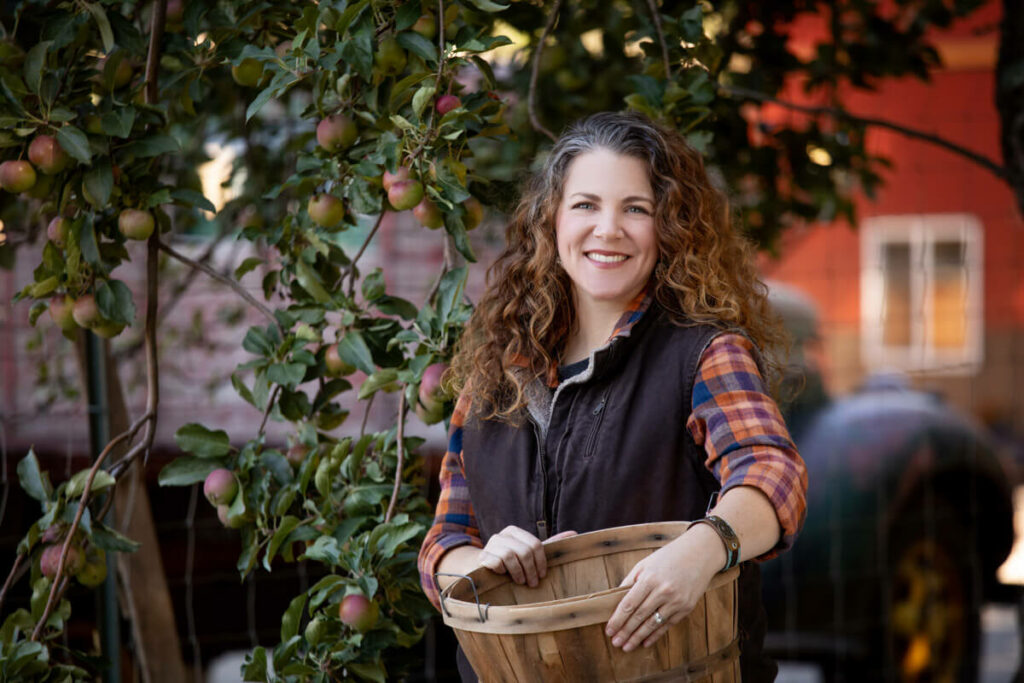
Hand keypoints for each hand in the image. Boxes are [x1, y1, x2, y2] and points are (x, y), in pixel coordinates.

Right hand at [478, 526, 576, 586]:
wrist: (481, 568)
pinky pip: (495, 562)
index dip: (541, 562)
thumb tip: (574, 533)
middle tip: (533, 583)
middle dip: (531, 570)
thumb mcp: (529, 553)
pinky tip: (503, 575)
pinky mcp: (482, 556)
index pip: (535, 544)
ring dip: (518, 573)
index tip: (542, 575)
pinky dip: (502, 571)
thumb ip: (549, 544)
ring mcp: (490, 544)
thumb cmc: (511, 562)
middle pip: (524, 550)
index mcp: (515, 532)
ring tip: (520, 581)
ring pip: (510, 556)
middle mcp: (502, 535)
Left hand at [604, 530, 720, 651]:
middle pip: (639, 616)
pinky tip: (645, 642)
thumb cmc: (669, 557)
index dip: (617, 619)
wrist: (700, 553)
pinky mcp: (686, 608)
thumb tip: (616, 600)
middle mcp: (663, 591)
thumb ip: (630, 581)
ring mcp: (676, 601)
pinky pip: (667, 625)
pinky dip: (655, 635)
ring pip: (653, 624)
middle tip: (615, 642)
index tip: (609, 630)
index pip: (629, 604)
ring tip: (627, 647)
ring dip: (638, 637)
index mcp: (649, 578)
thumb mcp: (645, 563)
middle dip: (625, 631)